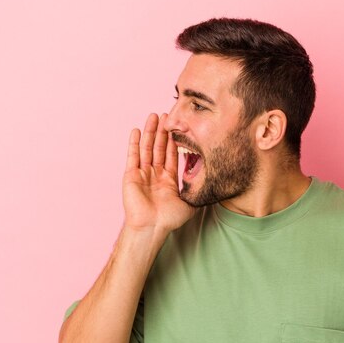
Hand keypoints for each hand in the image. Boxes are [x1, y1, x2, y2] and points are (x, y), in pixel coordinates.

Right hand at [122, 113, 194, 233]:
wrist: (152, 227)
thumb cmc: (169, 219)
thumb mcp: (189, 202)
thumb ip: (196, 191)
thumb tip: (212, 183)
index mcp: (168, 180)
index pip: (171, 155)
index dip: (174, 141)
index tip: (177, 127)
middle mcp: (155, 175)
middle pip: (158, 148)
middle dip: (162, 131)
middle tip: (166, 115)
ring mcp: (142, 174)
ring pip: (146, 148)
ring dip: (149, 132)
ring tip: (153, 116)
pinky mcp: (131, 176)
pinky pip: (133, 156)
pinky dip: (134, 143)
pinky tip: (136, 130)